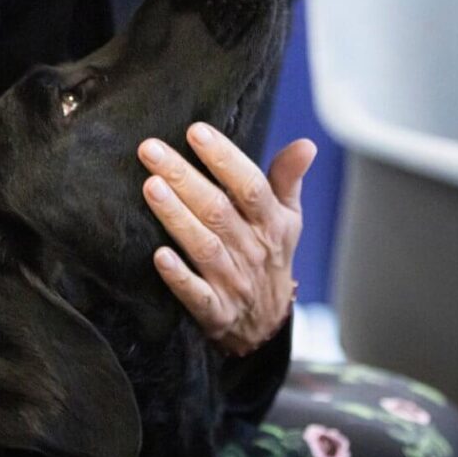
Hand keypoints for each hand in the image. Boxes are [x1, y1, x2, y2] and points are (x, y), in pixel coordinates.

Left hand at [138, 123, 315, 355]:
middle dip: (184, 177)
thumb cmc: (270, 255)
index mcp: (270, 223)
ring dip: (177, 217)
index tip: (196, 131)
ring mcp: (233, 282)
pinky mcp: (215, 312)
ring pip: (204, 246)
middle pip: (218, 210)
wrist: (268, 325)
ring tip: (151, 186)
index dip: (225, 158)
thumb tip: (307, 144)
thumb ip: (288, 178)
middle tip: (151, 149)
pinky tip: (158, 255)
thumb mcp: (287, 217)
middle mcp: (252, 250)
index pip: (251, 186)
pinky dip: (179, 277)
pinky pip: (196, 295)